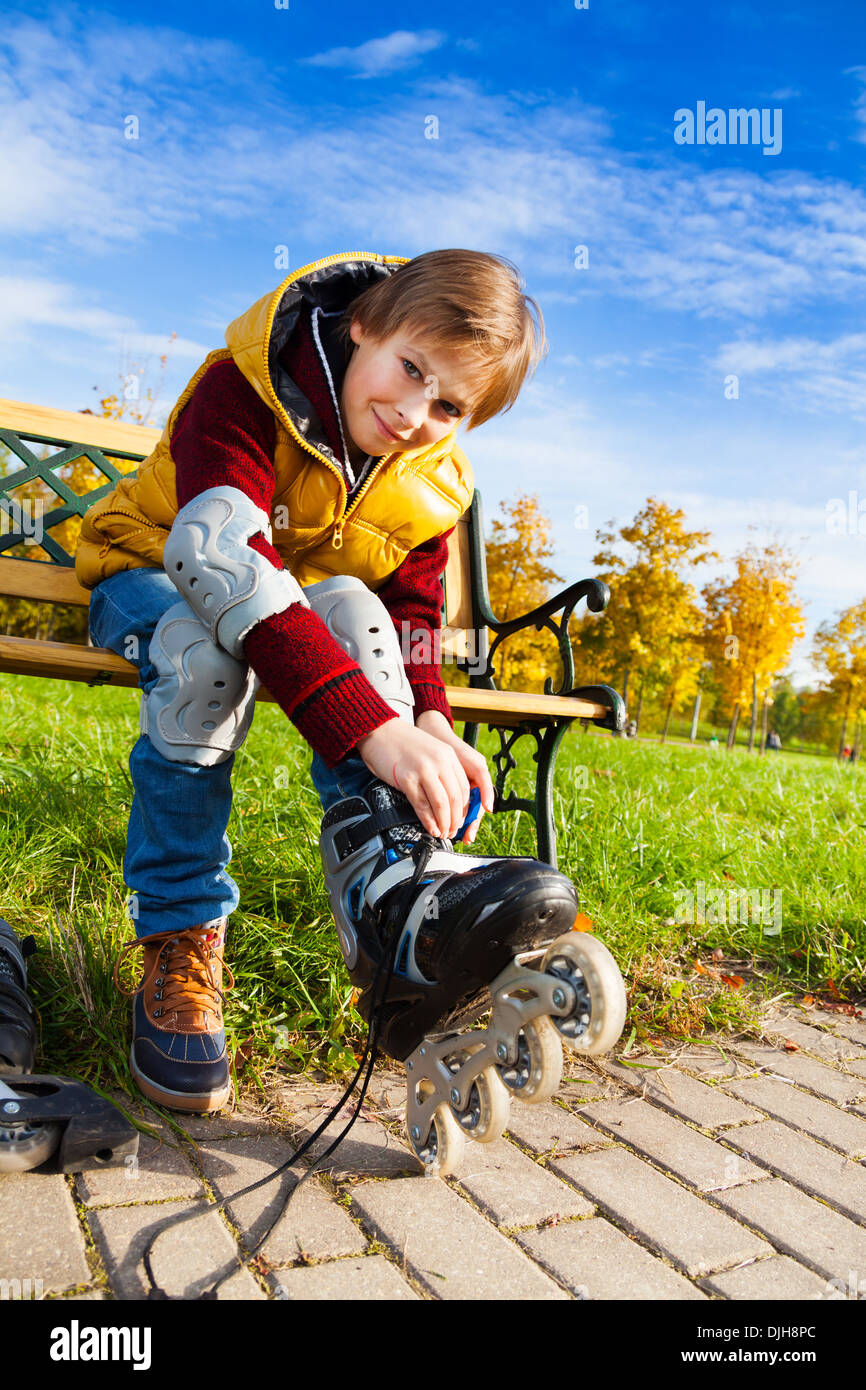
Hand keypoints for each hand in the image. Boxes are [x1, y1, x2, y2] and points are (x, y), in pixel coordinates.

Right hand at [357, 713, 493, 842]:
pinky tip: (431, 828)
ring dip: (444, 823)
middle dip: (456, 820)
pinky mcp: (406, 778)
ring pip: (441, 804)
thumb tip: (450, 799)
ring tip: (443, 833)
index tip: (462, 819)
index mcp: (449, 755)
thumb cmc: (402, 742)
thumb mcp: (431, 750)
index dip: (465, 808)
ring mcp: (423, 770)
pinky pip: (422, 805)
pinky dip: (428, 821)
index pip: (465, 788)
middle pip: (455, 798)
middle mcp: (439, 761)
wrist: (379, 730)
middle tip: (453, 831)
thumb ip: (442, 769)